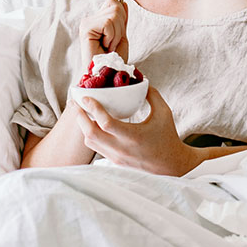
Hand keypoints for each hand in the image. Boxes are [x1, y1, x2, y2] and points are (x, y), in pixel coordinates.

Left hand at [75, 87, 204, 175]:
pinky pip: (96, 148)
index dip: (93, 109)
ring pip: (90, 143)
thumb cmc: (167, 137)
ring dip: (83, 127)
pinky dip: (91, 135)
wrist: (171, 165)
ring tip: (82, 113)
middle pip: (90, 134)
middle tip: (76, 103)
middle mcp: (121, 149)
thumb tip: (141, 81)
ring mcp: (116, 157)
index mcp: (133, 136)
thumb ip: (152, 95)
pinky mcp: (115, 162)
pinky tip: (92, 125)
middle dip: (80, 117)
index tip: (86, 97)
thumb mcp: (164, 112)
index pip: (105, 123)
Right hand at [78, 0, 128, 67]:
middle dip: (120, 26)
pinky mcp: (86, 28)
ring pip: (114, 14)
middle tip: (113, 42)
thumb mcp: (121, 36)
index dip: (122, 18)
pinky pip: (108, 23)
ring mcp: (87, 23)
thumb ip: (121, 20)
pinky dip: (112, 36)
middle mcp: (90, 20)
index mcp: (98, 20)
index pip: (114, 2)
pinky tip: (105, 46)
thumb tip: (123, 2)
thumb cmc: (113, 59)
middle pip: (115, 5)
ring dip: (116, 34)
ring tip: (109, 46)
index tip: (117, 35)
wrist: (108, 73)